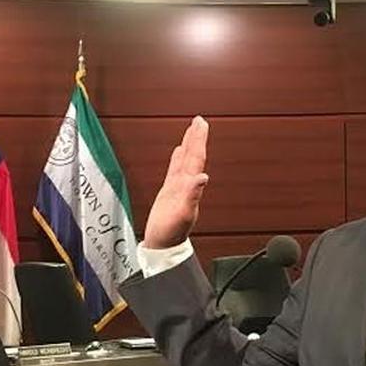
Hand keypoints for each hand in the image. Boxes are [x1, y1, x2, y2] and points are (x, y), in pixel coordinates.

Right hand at [143, 116, 209, 248]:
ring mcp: (177, 187)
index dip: (199, 141)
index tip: (201, 124)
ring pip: (185, 160)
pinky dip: (177, 158)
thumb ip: (192, 195)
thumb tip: (203, 178)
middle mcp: (185, 184)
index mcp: (189, 186)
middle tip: (199, 120)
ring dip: (189, 145)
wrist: (162, 246)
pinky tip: (178, 152)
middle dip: (196, 137)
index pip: (197, 158)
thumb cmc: (171, 233)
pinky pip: (174, 170)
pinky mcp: (169, 192)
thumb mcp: (182, 214)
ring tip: (191, 130)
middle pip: (193, 156)